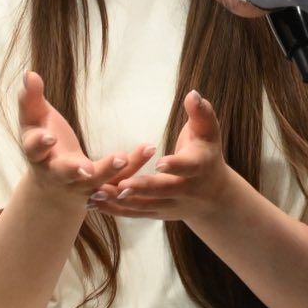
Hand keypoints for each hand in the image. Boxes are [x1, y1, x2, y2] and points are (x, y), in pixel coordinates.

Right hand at [16, 71, 154, 205]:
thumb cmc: (44, 144)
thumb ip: (30, 99)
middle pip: (64, 173)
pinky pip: (119, 178)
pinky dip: (133, 166)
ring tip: (123, 157)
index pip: (34, 150)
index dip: (40, 143)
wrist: (53, 186)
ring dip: (109, 170)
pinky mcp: (102, 185)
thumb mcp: (34, 122)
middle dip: (74, 170)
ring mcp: (81, 183)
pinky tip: (148, 148)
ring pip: (96, 181)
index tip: (49, 137)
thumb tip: (29, 73)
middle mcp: (58, 173)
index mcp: (38, 155)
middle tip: (85, 168)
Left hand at [90, 91, 235, 225]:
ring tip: (96, 193)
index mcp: (198, 167)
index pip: (187, 167)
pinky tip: (93, 202)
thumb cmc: (207, 154)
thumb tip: (193, 93)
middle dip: (142, 188)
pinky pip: (134, 213)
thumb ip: (201, 113)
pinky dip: (114, 209)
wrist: (214, 196)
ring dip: (121, 200)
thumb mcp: (209, 132)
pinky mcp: (156, 214)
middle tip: (121, 185)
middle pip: (162, 190)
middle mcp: (185, 190)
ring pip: (144, 205)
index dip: (175, 165)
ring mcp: (170, 205)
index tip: (159, 163)